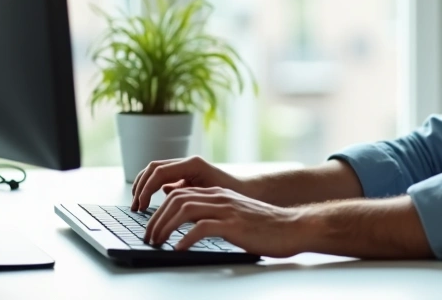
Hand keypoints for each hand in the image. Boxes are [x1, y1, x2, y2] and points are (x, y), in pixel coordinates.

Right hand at [130, 156, 248, 212]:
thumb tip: (165, 194)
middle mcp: (188, 162)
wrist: (249, 192)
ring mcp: (186, 168)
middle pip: (153, 168)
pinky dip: (153, 188)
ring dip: (144, 186)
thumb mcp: (209, 197)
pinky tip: (150, 204)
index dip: (145, 189)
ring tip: (139, 205)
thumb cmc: (234, 195)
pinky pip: (163, 178)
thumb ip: (188, 195)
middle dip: (140, 186)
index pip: (159, 172)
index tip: (141, 207)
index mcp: (193, 164)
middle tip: (135, 207)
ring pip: (156, 172)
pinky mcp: (187, 175)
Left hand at [143, 187, 313, 257]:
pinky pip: (202, 227)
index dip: (160, 209)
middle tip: (149, 237)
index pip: (179, 193)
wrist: (292, 227)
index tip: (151, 226)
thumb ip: (213, 213)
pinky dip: (186, 238)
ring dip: (165, 227)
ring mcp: (227, 210)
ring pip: (185, 209)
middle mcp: (219, 197)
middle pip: (177, 199)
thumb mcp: (234, 214)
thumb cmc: (265, 226)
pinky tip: (179, 248)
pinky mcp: (234, 225)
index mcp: (217, 194)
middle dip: (156, 218)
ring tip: (158, 242)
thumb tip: (189, 222)